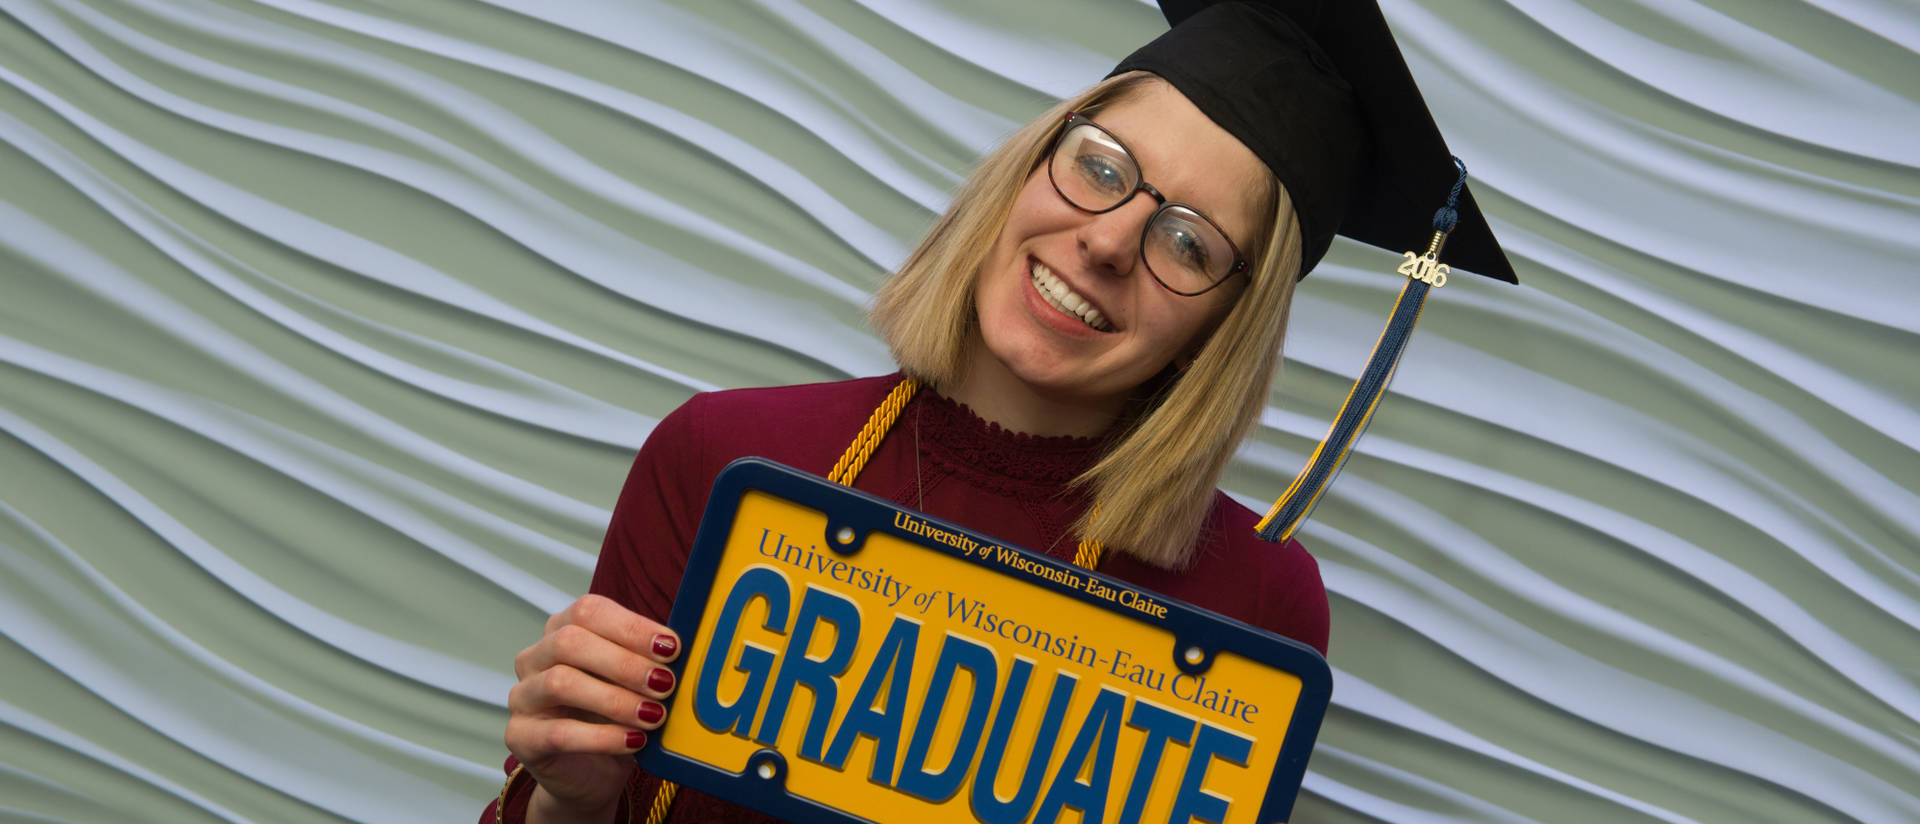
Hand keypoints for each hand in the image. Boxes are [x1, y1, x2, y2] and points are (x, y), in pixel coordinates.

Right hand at [506, 594, 680, 820]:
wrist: (591, 775)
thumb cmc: (615, 719)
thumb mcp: (635, 684)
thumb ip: (649, 662)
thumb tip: (682, 650)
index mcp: (563, 630)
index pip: (589, 611)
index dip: (632, 627)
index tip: (671, 647)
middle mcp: (535, 657)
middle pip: (570, 642)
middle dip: (625, 663)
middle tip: (665, 684)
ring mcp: (523, 696)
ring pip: (561, 683)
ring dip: (615, 699)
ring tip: (654, 716)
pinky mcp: (520, 736)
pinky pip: (558, 732)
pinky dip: (602, 737)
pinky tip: (634, 741)